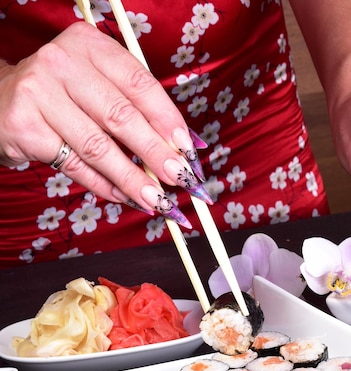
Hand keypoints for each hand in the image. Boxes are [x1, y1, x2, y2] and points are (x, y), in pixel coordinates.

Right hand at [0, 22, 208, 219]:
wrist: (1, 101)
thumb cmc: (63, 98)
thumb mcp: (99, 89)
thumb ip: (137, 111)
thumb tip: (185, 148)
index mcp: (90, 46)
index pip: (140, 84)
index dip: (168, 121)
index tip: (188, 150)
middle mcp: (62, 62)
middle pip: (121, 117)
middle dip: (156, 154)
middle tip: (180, 180)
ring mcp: (39, 92)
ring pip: (98, 146)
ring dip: (132, 179)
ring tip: (156, 200)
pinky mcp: (25, 126)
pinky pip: (74, 164)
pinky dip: (103, 185)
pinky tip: (123, 197)